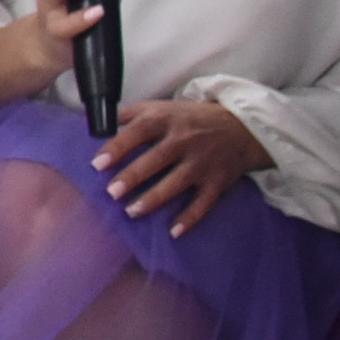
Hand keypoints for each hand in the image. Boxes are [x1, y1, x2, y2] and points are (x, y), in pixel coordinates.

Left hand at [94, 95, 268, 235]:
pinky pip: (203, 203)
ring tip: (131, 211)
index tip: (98, 164)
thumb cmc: (190, 119)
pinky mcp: (217, 181)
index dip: (118, 147)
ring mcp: (202, 162)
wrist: (241, 127)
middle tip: (112, 193)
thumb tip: (98, 124)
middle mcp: (185, 140)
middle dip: (133, 177)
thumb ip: (131, 114)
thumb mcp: (162, 107)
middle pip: (156, 159)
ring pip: (177, 182)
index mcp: (167, 120)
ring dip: (154, 199)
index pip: (140, 130)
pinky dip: (190, 218)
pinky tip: (173, 232)